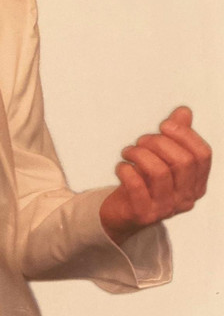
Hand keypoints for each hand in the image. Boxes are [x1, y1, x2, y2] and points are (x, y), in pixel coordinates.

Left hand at [99, 106, 210, 244]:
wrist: (122, 214)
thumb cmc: (144, 182)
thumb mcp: (161, 158)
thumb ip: (175, 136)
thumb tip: (184, 111)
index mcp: (196, 183)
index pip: (202, 154)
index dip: (184, 134)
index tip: (163, 125)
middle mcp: (186, 197)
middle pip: (182, 161)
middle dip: (157, 142)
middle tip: (140, 141)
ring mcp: (166, 208)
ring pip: (159, 172)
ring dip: (139, 154)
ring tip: (128, 152)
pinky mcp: (143, 214)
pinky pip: (136, 186)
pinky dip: (126, 170)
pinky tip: (122, 166)